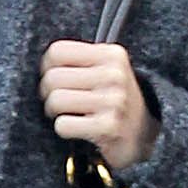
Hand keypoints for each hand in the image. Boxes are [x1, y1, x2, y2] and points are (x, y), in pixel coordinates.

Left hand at [40, 40, 157, 172]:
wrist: (145, 136)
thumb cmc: (115, 100)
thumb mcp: (106, 70)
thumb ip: (79, 60)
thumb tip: (41, 65)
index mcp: (112, 54)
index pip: (57, 51)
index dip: (47, 67)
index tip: (55, 79)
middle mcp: (115, 75)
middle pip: (52, 77)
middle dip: (47, 93)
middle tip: (57, 102)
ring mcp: (113, 101)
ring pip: (55, 101)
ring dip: (53, 112)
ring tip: (65, 114)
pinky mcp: (109, 127)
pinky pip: (63, 125)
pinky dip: (64, 129)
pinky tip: (76, 128)